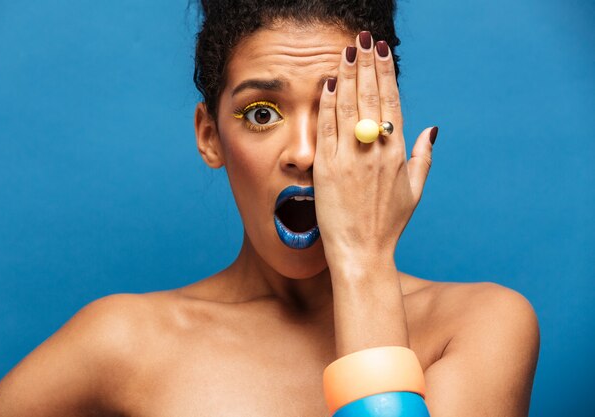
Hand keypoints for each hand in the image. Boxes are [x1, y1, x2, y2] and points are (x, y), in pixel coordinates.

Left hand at [313, 31, 437, 273]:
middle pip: (370, 97)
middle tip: (363, 40)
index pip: (391, 103)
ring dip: (346, 75)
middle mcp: (375, 150)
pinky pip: (326, 128)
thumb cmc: (388, 225)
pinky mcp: (327, 167)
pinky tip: (327, 83)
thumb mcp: (415, 191)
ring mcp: (350, 158)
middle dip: (366, 64)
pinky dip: (327, 104)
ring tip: (346, 51)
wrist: (362, 253)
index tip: (381, 52)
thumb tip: (433, 129)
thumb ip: (424, 157)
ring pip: (348, 106)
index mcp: (398, 153)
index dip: (385, 74)